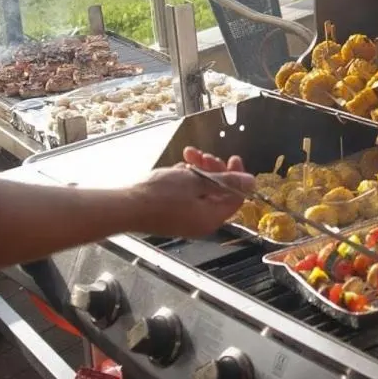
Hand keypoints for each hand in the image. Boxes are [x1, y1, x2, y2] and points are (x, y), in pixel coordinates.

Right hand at [131, 147, 254, 237]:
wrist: (126, 207)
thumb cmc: (160, 194)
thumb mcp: (197, 181)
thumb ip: (226, 181)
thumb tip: (251, 181)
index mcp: (212, 218)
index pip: (236, 197)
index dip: (237, 176)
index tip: (232, 158)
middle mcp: (201, 223)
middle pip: (218, 193)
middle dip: (213, 170)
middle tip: (204, 156)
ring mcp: (186, 220)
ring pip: (201, 191)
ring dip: (198, 171)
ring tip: (187, 157)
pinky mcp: (173, 216)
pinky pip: (187, 196)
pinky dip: (185, 181)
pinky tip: (176, 170)